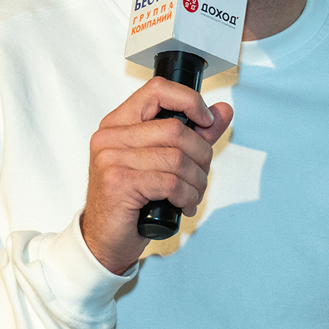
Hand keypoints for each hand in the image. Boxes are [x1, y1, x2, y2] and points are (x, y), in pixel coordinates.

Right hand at [80, 77, 233, 273]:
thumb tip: (223, 111)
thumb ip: (194, 134)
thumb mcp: (163, 162)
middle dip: (201, 155)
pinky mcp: (119, 182)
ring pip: (177, 158)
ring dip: (196, 181)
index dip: (190, 101)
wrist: (105, 239)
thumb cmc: (131, 201)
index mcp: (118, 123)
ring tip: (192, 194)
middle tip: (200, 175)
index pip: (158, 89)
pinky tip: (184, 205)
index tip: (206, 121)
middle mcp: (110, 136)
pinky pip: (170, 182)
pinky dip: (187, 196)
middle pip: (176, 129)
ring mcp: (111, 158)